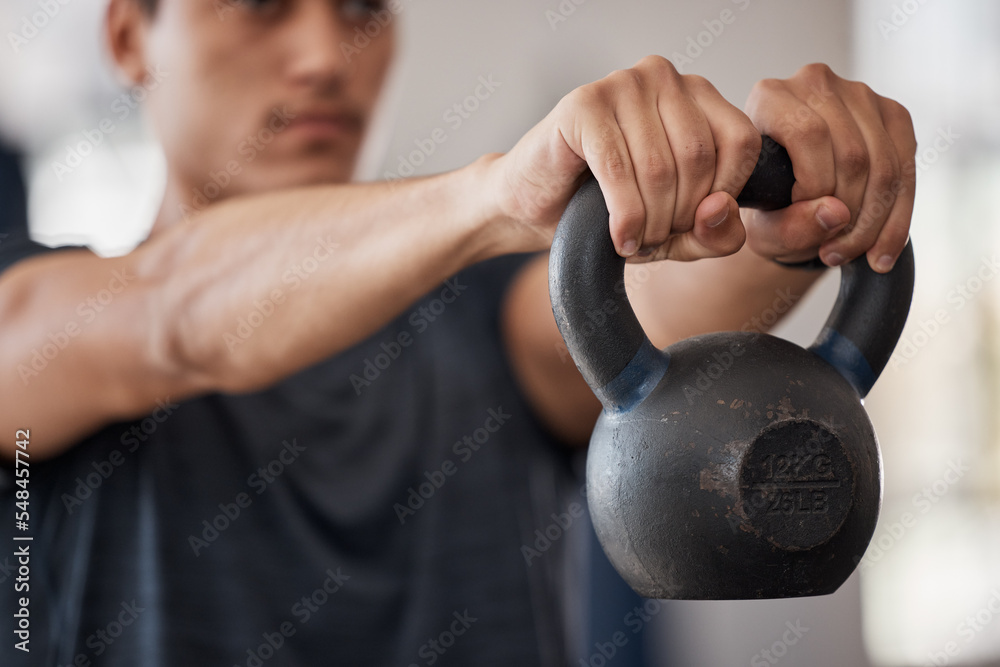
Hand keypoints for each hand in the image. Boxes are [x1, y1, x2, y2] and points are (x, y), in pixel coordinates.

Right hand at [486, 55, 758, 262]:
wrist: (533, 207)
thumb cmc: (609, 210)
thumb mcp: (678, 233)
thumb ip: (717, 232)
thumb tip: (720, 208)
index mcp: (696, 94)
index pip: (740, 142)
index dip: (722, 196)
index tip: (691, 224)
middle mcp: (662, 77)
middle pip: (700, 156)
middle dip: (681, 214)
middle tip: (656, 239)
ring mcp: (621, 84)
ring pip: (660, 166)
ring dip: (650, 221)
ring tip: (634, 239)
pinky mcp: (582, 105)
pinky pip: (620, 169)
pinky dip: (624, 215)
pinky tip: (618, 237)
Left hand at [742, 63, 916, 271]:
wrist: (786, 203)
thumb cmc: (767, 207)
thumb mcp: (762, 227)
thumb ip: (789, 226)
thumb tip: (837, 213)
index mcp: (770, 97)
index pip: (808, 133)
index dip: (813, 187)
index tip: (802, 223)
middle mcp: (816, 83)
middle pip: (852, 153)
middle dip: (848, 215)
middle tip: (831, 251)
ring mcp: (859, 94)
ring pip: (885, 164)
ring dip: (874, 221)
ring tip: (850, 252)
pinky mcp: (893, 114)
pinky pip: (908, 168)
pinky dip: (897, 217)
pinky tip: (881, 250)